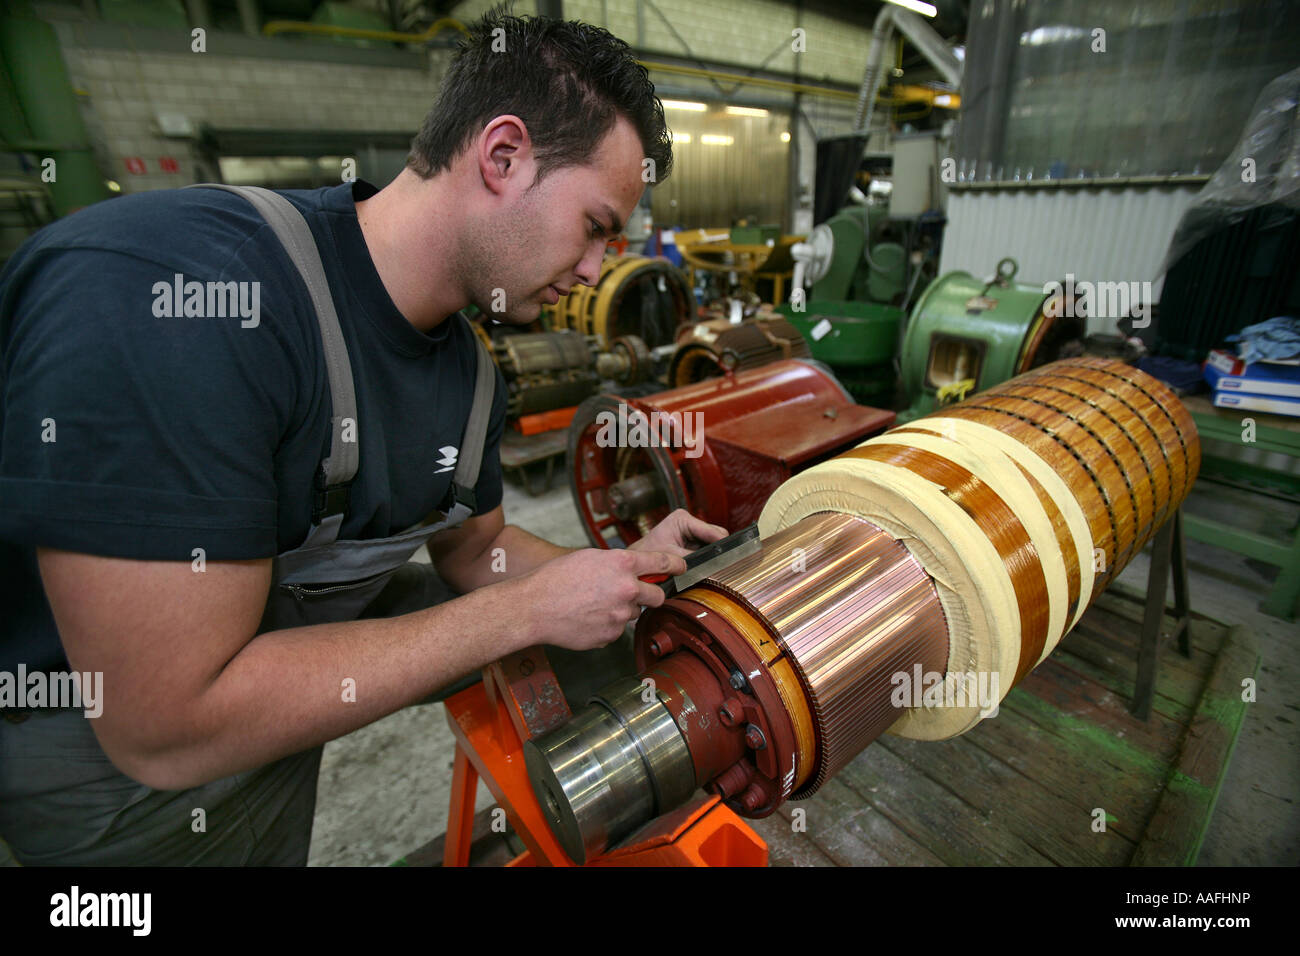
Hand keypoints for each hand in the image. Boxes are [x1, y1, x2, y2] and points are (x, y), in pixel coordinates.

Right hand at [513, 548, 687, 650]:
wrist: (534, 607)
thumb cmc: (555, 579)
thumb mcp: (590, 557)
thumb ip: (616, 563)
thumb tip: (632, 568)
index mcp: (622, 564)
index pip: (664, 562)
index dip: (677, 565)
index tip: (683, 567)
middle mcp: (627, 589)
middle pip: (658, 595)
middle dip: (651, 594)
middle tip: (633, 594)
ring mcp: (620, 615)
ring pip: (634, 613)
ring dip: (623, 610)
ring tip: (596, 605)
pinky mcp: (611, 635)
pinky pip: (617, 630)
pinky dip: (607, 625)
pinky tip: (588, 618)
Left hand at [630, 508, 728, 557]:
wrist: (638, 560)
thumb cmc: (649, 554)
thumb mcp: (672, 557)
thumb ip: (692, 558)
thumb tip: (711, 562)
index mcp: (682, 518)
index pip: (711, 530)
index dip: (720, 544)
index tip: (729, 555)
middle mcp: (688, 521)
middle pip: (716, 534)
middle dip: (716, 549)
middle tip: (716, 564)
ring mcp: (690, 530)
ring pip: (713, 542)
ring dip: (711, 553)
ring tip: (706, 564)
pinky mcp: (691, 539)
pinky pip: (707, 547)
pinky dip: (706, 556)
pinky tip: (701, 563)